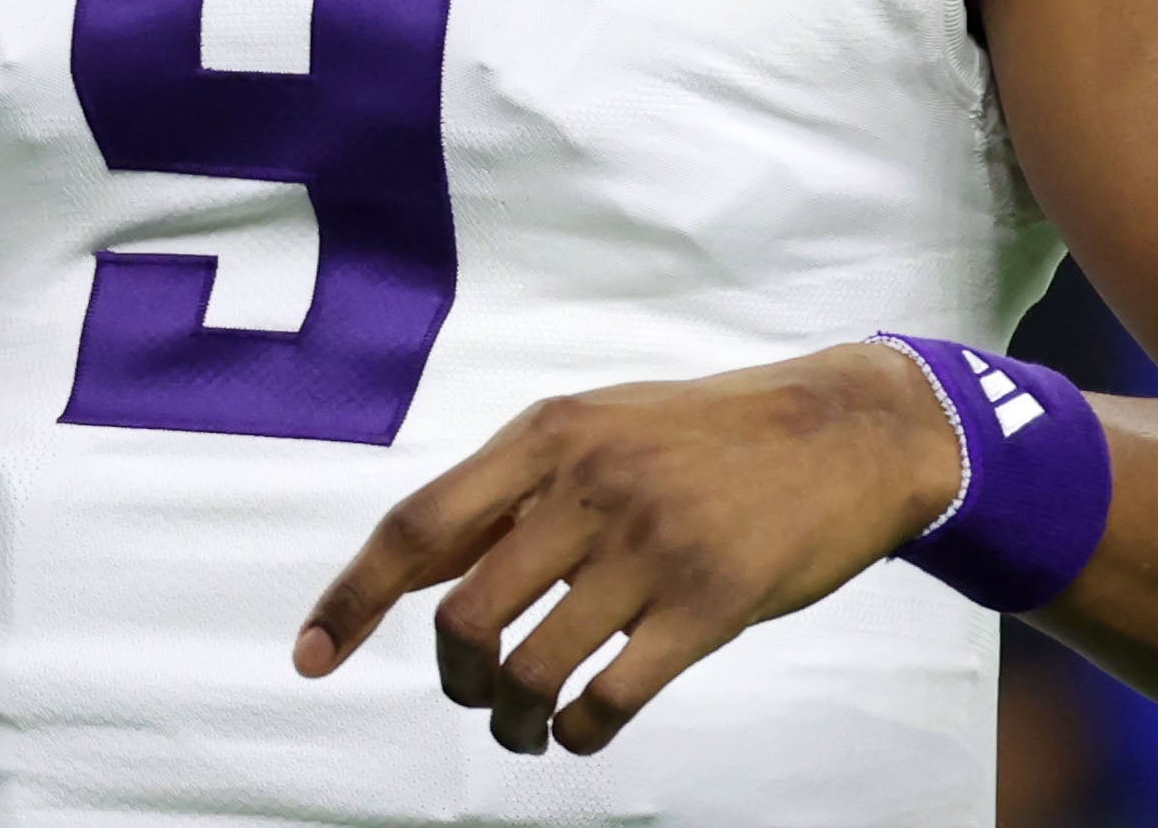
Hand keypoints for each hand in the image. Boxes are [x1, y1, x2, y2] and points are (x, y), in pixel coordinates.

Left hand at [295, 341, 962, 757]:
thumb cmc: (710, 434)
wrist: (847, 430)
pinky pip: (608, 698)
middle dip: (455, 677)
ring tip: (526, 728)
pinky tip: (582, 729)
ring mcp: (649, 546)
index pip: (418, 525)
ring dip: (512, 720)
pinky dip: (578, 733)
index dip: (351, 597)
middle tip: (475, 692)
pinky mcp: (708, 604)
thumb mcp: (601, 425)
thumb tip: (417, 564)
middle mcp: (588, 485)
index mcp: (548, 435)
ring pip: (530, 667)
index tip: (311, 655)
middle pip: (465, 615)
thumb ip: (513, 489)